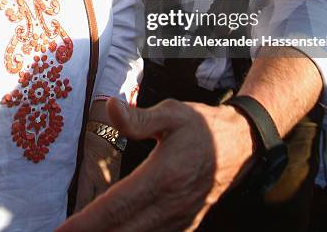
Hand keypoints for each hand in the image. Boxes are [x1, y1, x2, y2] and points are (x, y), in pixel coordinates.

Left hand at [57, 97, 254, 231]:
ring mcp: (180, 220)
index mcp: (163, 177)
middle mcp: (170, 206)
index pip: (115, 206)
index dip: (85, 223)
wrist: (242, 144)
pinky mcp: (186, 226)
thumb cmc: (203, 126)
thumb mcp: (173, 112)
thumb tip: (109, 107)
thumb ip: (139, 117)